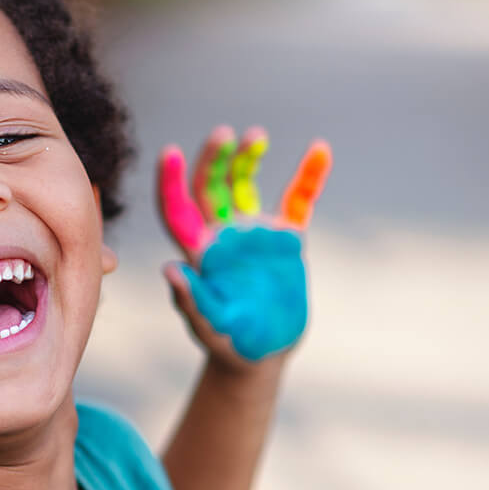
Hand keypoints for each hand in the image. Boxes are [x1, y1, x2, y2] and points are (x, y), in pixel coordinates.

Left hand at [157, 125, 330, 366]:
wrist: (262, 355)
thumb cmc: (228, 344)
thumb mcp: (210, 327)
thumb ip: (192, 301)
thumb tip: (170, 269)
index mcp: (198, 253)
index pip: (178, 210)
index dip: (170, 183)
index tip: (168, 153)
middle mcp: (222, 235)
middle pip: (210, 186)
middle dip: (213, 159)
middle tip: (224, 134)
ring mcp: (254, 233)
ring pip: (245, 184)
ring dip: (248, 158)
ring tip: (256, 137)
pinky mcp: (286, 239)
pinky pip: (299, 200)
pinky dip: (309, 176)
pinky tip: (320, 150)